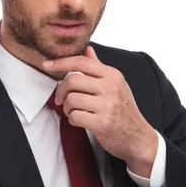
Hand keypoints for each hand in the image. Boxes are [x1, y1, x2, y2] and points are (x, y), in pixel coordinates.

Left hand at [42, 46, 157, 177]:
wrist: (138, 136)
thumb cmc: (123, 110)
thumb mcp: (116, 84)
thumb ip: (99, 67)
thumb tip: (87, 49)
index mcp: (112, 75)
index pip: (82, 61)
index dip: (61, 62)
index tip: (47, 65)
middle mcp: (111, 88)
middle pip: (72, 80)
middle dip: (61, 91)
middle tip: (61, 99)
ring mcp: (107, 106)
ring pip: (71, 100)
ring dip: (67, 108)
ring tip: (74, 112)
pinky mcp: (103, 123)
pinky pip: (75, 117)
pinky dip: (73, 120)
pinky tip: (80, 121)